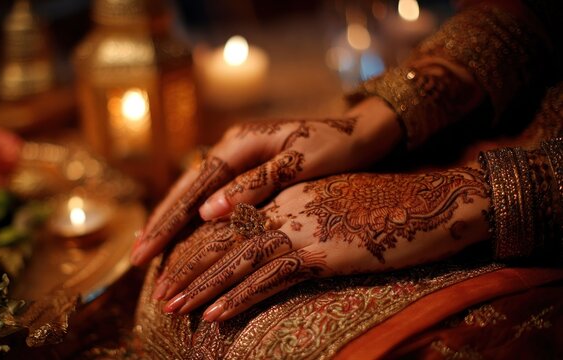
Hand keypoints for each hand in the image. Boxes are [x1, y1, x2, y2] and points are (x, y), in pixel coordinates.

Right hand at [130, 97, 401, 265]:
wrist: (367, 132)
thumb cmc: (340, 145)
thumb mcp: (302, 163)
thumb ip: (257, 185)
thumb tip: (208, 212)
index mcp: (242, 141)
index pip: (195, 184)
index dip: (169, 218)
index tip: (148, 247)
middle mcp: (234, 147)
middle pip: (187, 189)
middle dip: (161, 224)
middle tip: (138, 259)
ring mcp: (241, 159)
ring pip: (197, 194)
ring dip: (173, 224)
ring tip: (151, 252)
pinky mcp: (252, 172)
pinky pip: (216, 198)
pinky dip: (197, 220)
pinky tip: (186, 238)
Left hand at [156, 167, 490, 320]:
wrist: (434, 200)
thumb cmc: (390, 206)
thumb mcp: (338, 205)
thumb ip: (305, 218)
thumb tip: (282, 243)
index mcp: (289, 195)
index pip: (234, 225)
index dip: (203, 250)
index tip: (180, 270)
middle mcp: (288, 208)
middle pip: (227, 243)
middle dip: (191, 271)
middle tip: (162, 295)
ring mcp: (303, 229)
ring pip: (240, 261)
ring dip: (204, 287)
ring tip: (174, 308)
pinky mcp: (322, 251)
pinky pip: (271, 278)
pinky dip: (240, 297)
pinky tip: (216, 315)